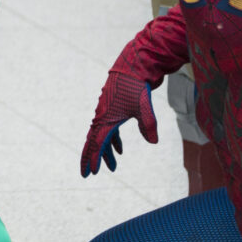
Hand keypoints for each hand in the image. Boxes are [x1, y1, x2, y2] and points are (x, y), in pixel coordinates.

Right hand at [83, 13, 189, 175]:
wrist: (133, 66)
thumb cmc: (136, 86)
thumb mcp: (144, 107)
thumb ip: (148, 125)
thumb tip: (153, 142)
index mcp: (105, 119)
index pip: (96, 144)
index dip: (93, 159)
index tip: (90, 173)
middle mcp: (102, 117)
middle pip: (93, 142)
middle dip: (91, 159)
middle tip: (88, 174)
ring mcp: (107, 113)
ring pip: (102, 137)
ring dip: (106, 152)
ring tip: (113, 168)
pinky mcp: (114, 109)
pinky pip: (109, 129)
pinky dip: (113, 141)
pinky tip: (121, 150)